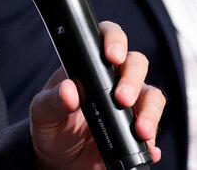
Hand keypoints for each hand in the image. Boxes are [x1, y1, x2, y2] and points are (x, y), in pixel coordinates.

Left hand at [29, 21, 164, 168]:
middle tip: (122, 98)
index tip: (112, 55)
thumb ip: (52, 100)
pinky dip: (153, 140)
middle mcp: (113, 81)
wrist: (57, 161)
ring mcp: (129, 105)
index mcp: (89, 67)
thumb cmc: (50, 127)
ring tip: (140, 130)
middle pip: (136, 64)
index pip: (107, 39)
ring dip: (150, 111)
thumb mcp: (42, 112)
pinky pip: (153, 131)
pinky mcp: (136, 131)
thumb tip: (69, 91)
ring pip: (152, 95)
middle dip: (133, 78)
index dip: (114, 40)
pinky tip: (149, 149)